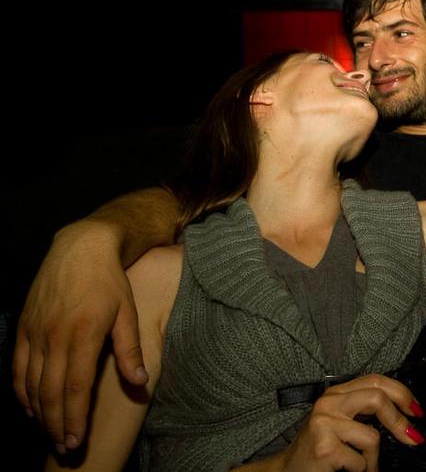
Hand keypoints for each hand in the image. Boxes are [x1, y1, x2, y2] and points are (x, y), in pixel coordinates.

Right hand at [12, 221, 146, 451]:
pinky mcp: (24, 326)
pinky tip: (30, 406)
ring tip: (49, 431)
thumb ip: (130, 350)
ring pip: (29, 383)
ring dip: (37, 412)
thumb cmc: (110, 282)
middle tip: (63, 447)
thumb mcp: (128, 313)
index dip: (73, 418)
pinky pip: (16, 366)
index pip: (74, 387)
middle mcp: (54, 335)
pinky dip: (20, 391)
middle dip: (54, 423)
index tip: (75, 440)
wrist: (81, 248)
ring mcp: (35, 331)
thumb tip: (140, 382)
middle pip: (49, 392)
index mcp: (83, 334)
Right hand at [275, 374, 423, 471]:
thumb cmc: (320, 449)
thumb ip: (365, 411)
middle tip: (412, 438)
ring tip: (361, 466)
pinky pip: (360, 460)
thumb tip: (406, 413)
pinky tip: (346, 470)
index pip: (375, 380)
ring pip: (372, 436)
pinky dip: (361, 470)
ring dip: (372, 460)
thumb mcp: (342, 422)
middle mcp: (329, 402)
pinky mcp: (325, 447)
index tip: (417, 410)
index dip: (401, 393)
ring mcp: (324, 424)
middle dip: (400, 420)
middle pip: (377, 397)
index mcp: (336, 393)